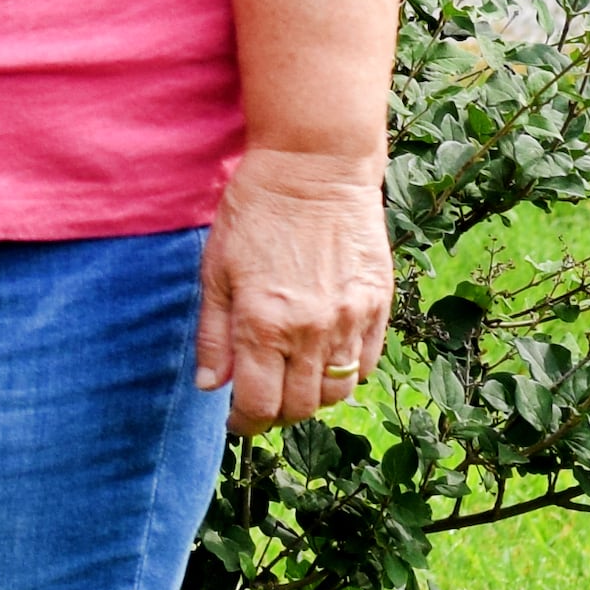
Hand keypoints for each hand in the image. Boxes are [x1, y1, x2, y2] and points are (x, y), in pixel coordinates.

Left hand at [199, 145, 389, 431]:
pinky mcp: (378, 306)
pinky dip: (346, 372)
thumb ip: (213, 333)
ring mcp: (350, 320)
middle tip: (262, 398)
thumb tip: (210, 386)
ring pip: (337, 392)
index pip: (259, 405)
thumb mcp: (216, 268)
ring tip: (292, 378)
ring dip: (312, 397)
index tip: (236, 419)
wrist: (313, 166)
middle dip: (276, 412)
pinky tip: (324, 355)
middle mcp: (310, 330)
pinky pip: (367, 363)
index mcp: (263, 323)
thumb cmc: (254, 210)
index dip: (245, 422)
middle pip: (299, 407)